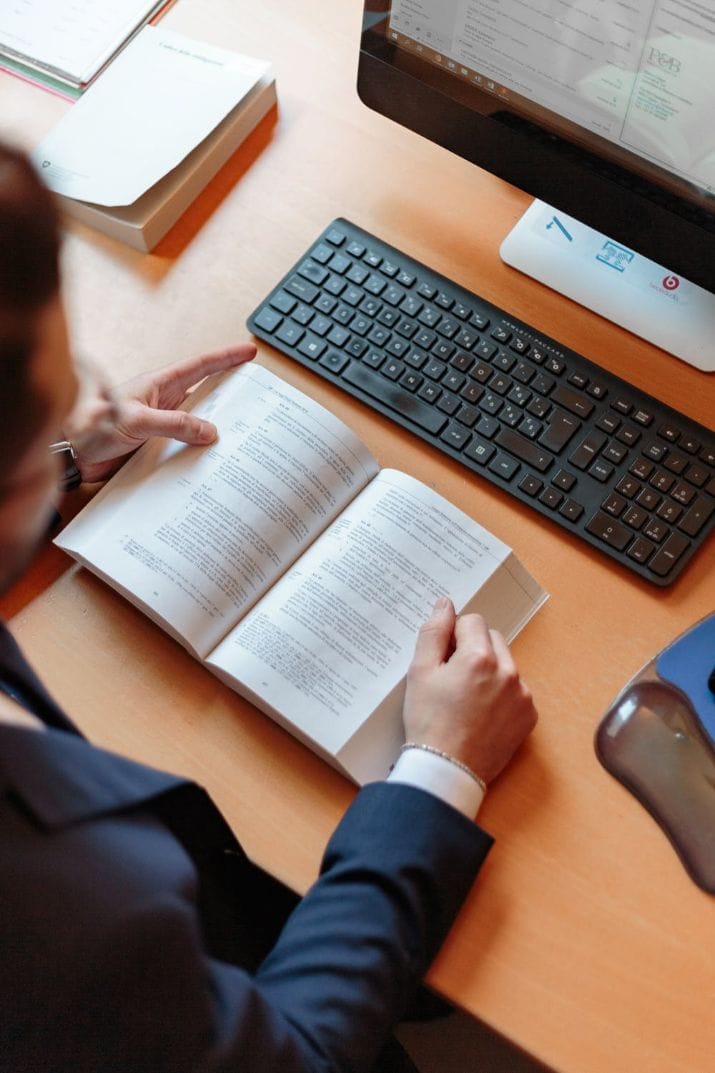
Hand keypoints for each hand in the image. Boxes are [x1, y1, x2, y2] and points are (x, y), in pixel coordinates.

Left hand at [63, 344, 255, 482]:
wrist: (71, 454)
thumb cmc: (91, 426)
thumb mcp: (138, 422)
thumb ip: (175, 425)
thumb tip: (209, 431)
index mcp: (158, 386)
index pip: (200, 366)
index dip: (225, 358)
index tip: (248, 352)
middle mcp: (161, 403)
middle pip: (203, 394)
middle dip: (229, 393)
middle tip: (256, 397)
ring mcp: (159, 424)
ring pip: (196, 423)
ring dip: (215, 429)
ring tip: (241, 435)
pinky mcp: (154, 446)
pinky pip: (184, 446)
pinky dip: (199, 451)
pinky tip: (211, 462)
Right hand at [403, 598, 536, 784]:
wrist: (447, 769)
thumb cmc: (429, 721)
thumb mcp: (420, 672)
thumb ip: (434, 632)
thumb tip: (445, 604)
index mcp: (479, 657)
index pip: (472, 621)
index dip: (454, 636)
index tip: (444, 659)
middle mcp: (508, 672)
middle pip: (492, 639)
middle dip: (474, 649)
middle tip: (453, 678)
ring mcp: (522, 695)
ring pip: (506, 664)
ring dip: (490, 671)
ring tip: (467, 699)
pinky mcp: (529, 715)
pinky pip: (517, 690)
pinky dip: (502, 695)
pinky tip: (482, 714)